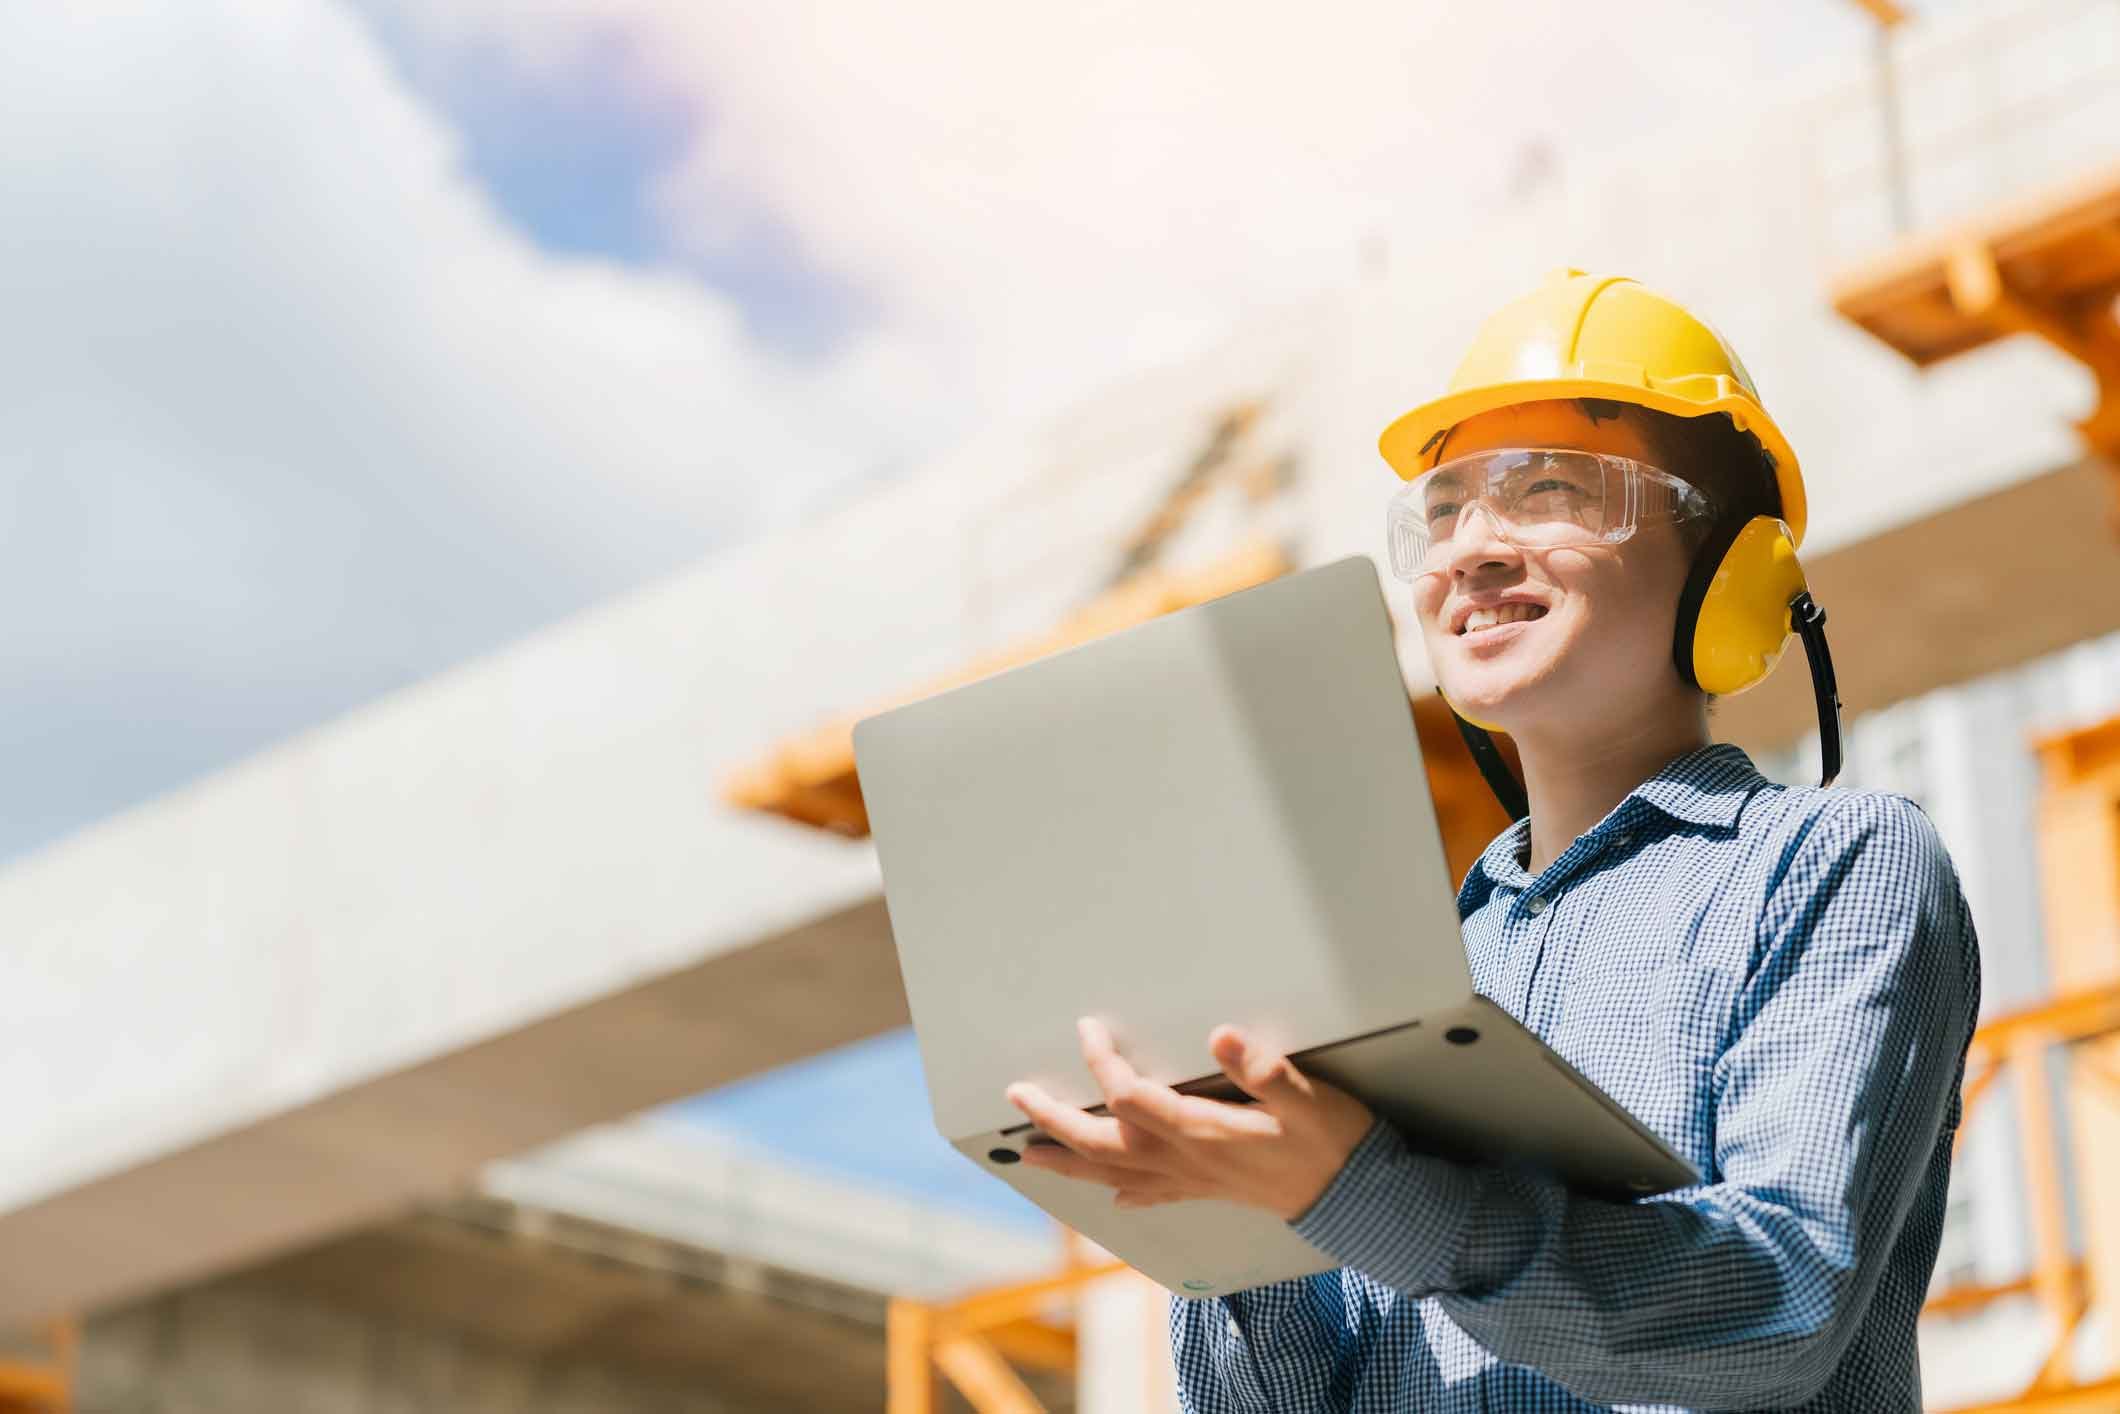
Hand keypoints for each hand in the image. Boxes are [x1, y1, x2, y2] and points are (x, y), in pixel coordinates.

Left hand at [1004, 1017, 1375, 1221]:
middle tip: (1017, 1097)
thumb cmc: (1331, 1140)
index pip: (1130, 1095)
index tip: (1088, 1028)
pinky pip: (1147, 1194)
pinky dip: (1118, 1191)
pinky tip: (1108, 1193)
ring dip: (1067, 1160)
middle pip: (1101, 1143)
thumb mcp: (1306, 1096)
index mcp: (1201, 1131)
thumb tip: (1221, 1037)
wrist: (1356, 1196)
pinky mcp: (1206, 1189)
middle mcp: (1185, 1160)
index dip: (1102, 1061)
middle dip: (1054, 1120)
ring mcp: (1192, 1179)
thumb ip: (1263, 1068)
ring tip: (1028, 1153)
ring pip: (1112, 1174)